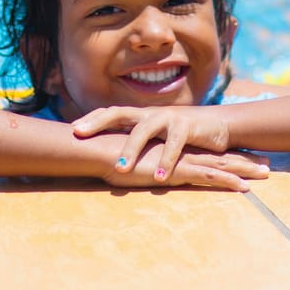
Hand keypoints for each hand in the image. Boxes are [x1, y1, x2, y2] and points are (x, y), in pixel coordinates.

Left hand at [72, 106, 232, 181]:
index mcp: (140, 117)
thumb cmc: (181, 136)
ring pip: (144, 129)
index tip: (71, 130)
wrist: (218, 125)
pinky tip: (159, 177)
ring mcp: (169, 118)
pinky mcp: (187, 127)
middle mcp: (150, 114)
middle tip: (79, 135)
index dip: (91, 119)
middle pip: (119, 113)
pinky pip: (174, 144)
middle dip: (98, 123)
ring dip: (131, 149)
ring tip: (120, 171)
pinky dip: (166, 160)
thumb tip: (107, 158)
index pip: (110, 113)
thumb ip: (136, 144)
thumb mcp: (157, 138)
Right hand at [97, 138, 269, 191]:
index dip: (229, 156)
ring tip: (267, 173)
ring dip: (246, 169)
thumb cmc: (115, 158)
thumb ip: (144, 169)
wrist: (106, 150)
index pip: (208, 154)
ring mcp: (183, 161)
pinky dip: (228, 181)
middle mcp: (184, 154)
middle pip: (222, 156)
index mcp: (176, 152)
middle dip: (246, 161)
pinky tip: (244, 186)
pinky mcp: (179, 171)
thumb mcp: (135, 166)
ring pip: (222, 165)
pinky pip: (209, 176)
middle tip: (267, 164)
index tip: (247, 158)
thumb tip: (142, 176)